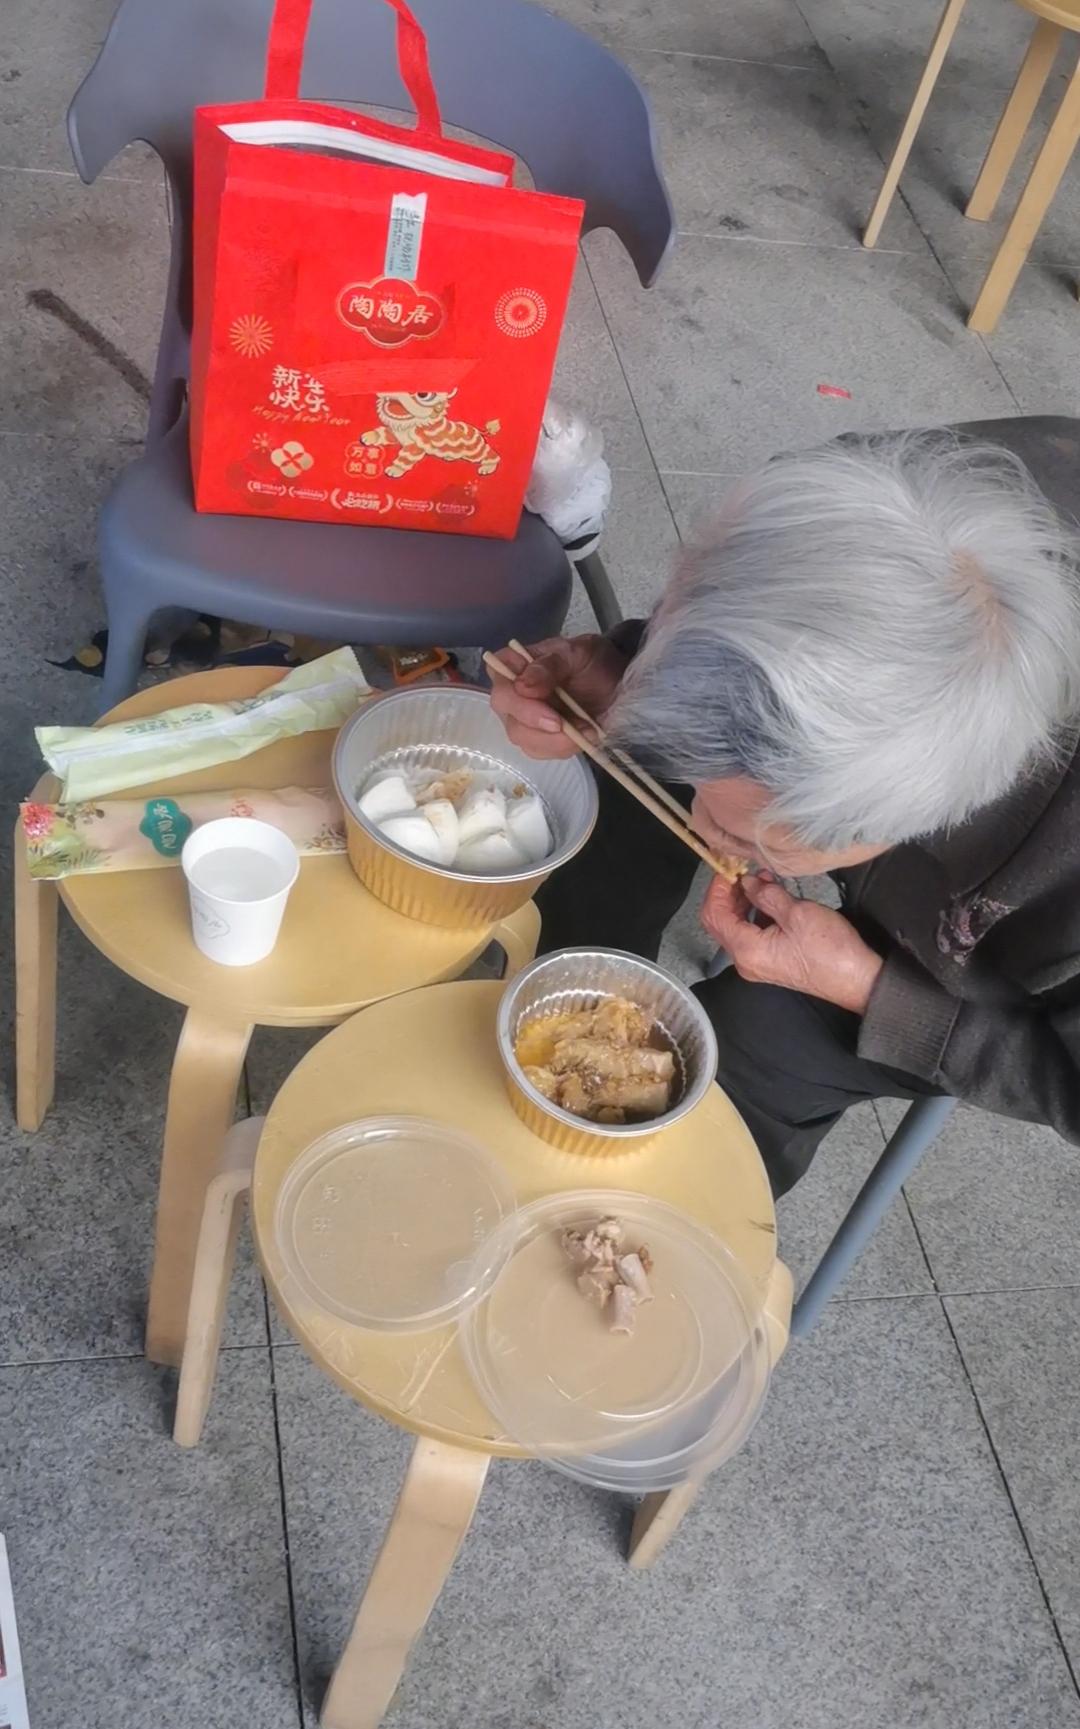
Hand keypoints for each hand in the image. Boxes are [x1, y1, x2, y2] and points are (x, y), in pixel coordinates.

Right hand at [488, 634, 627, 759]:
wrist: (614, 682)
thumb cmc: (591, 661)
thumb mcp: (576, 652)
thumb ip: (549, 665)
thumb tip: (522, 686)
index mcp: (513, 667)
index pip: (501, 687)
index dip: (518, 702)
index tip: (543, 701)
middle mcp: (512, 696)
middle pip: (511, 720)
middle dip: (539, 726)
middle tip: (569, 724)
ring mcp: (524, 721)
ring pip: (525, 741)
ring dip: (556, 741)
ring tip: (586, 729)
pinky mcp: (540, 739)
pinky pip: (542, 752)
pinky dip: (564, 747)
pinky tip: (584, 736)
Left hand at [701, 873, 883, 1014]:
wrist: (857, 979)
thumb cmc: (831, 950)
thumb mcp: (797, 913)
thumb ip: (766, 895)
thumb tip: (748, 882)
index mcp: (746, 950)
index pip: (714, 914)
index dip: (717, 887)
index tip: (729, 865)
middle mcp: (745, 960)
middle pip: (720, 921)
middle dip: (728, 893)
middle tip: (743, 870)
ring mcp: (757, 963)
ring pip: (736, 926)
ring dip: (743, 900)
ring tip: (763, 879)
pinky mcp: (770, 961)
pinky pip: (751, 933)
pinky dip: (755, 912)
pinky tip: (771, 896)